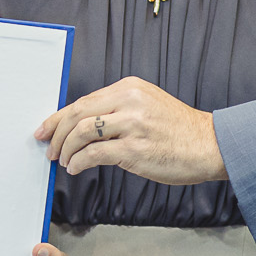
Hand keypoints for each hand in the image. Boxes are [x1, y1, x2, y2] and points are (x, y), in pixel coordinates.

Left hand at [36, 77, 226, 183]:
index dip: (59, 116)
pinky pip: (94, 154)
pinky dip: (79, 162)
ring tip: (63, 160)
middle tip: (48, 147)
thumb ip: (118, 109)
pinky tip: (76, 168)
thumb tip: (82, 124)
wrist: (210, 145)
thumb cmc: (179, 131)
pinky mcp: (134, 149)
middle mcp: (129, 101)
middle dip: (56, 132)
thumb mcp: (147, 106)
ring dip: (67, 149)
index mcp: (130, 87)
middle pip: (77, 113)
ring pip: (82, 132)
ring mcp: (132, 124)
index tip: (45, 128)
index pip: (84, 100)